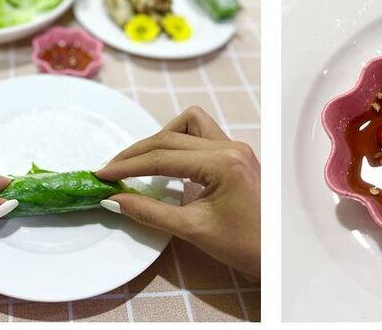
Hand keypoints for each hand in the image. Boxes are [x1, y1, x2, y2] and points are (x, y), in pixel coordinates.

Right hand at [96, 106, 259, 279]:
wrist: (279, 258)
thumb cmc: (245, 246)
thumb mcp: (192, 230)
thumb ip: (150, 212)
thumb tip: (114, 199)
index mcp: (223, 162)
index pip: (163, 156)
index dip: (128, 165)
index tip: (102, 174)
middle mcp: (231, 147)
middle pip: (171, 136)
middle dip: (138, 152)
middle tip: (113, 170)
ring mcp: (236, 148)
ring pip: (189, 124)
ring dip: (162, 139)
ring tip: (143, 163)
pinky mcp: (237, 155)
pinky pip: (202, 136)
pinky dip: (180, 144)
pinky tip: (170, 166)